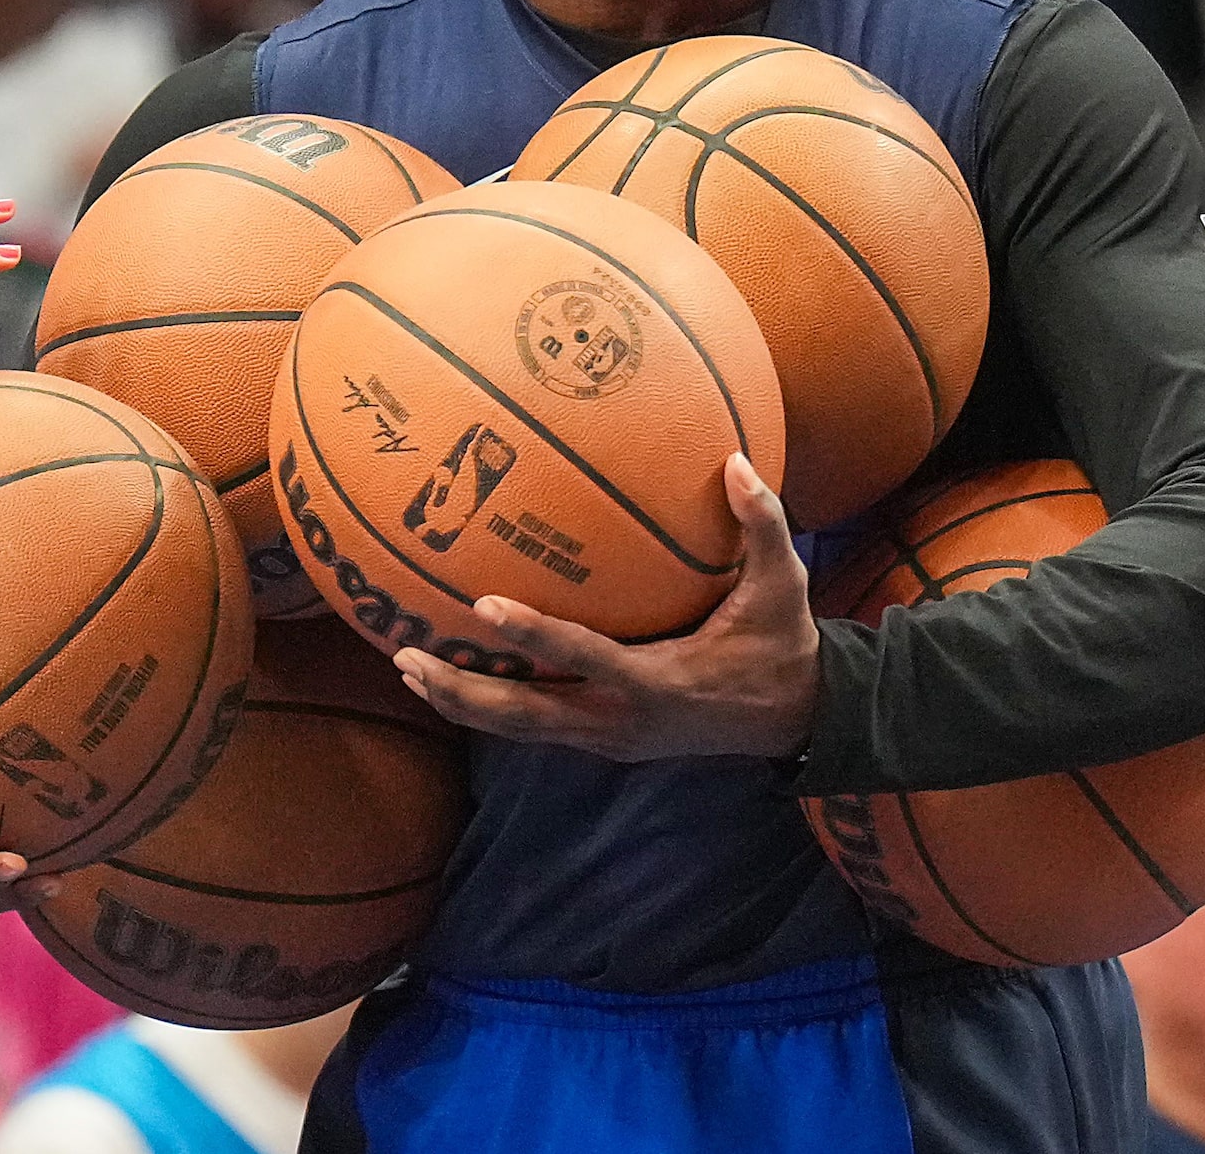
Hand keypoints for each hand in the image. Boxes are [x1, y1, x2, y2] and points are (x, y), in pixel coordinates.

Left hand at [391, 456, 821, 763]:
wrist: (797, 721)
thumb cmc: (781, 646)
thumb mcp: (782, 586)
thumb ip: (763, 524)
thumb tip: (737, 461)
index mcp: (660, 683)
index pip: (584, 659)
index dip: (533, 636)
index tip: (483, 606)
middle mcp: (623, 722)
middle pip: (526, 716)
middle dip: (464, 691)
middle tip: (407, 658)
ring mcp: (610, 739)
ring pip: (521, 730)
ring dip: (465, 703)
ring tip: (409, 670)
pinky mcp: (604, 741)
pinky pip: (537, 726)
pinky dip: (492, 708)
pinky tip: (454, 679)